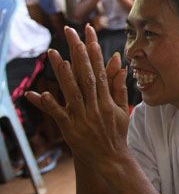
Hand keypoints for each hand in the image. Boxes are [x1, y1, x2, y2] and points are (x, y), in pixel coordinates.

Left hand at [25, 26, 131, 173]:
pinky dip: (51, 104)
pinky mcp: (71, 129)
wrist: (113, 159)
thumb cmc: (117, 133)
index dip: (94, 51)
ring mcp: (84, 117)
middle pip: (86, 75)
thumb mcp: (122, 109)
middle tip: (70, 33)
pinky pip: (59, 115)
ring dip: (63, 73)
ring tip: (54, 54)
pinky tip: (41, 93)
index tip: (88, 34)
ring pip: (73, 91)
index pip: (100, 70)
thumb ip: (119, 87)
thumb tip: (121, 66)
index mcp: (107, 100)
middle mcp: (96, 106)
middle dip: (78, 53)